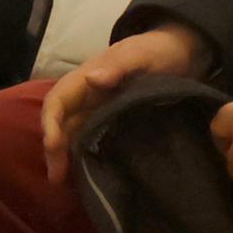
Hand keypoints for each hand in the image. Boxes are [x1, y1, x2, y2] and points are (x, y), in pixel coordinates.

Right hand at [38, 24, 213, 160]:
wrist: (181, 53)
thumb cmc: (160, 51)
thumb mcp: (142, 55)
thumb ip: (119, 66)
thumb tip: (91, 79)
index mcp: (88, 76)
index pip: (58, 99)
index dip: (51, 122)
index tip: (53, 146)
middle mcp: (87, 93)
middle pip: (60, 119)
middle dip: (53, 146)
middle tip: (56, 177)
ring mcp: (98, 106)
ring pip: (72, 130)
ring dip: (65, 153)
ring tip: (65, 181)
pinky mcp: (112, 117)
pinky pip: (89, 135)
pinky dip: (82, 152)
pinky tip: (86, 171)